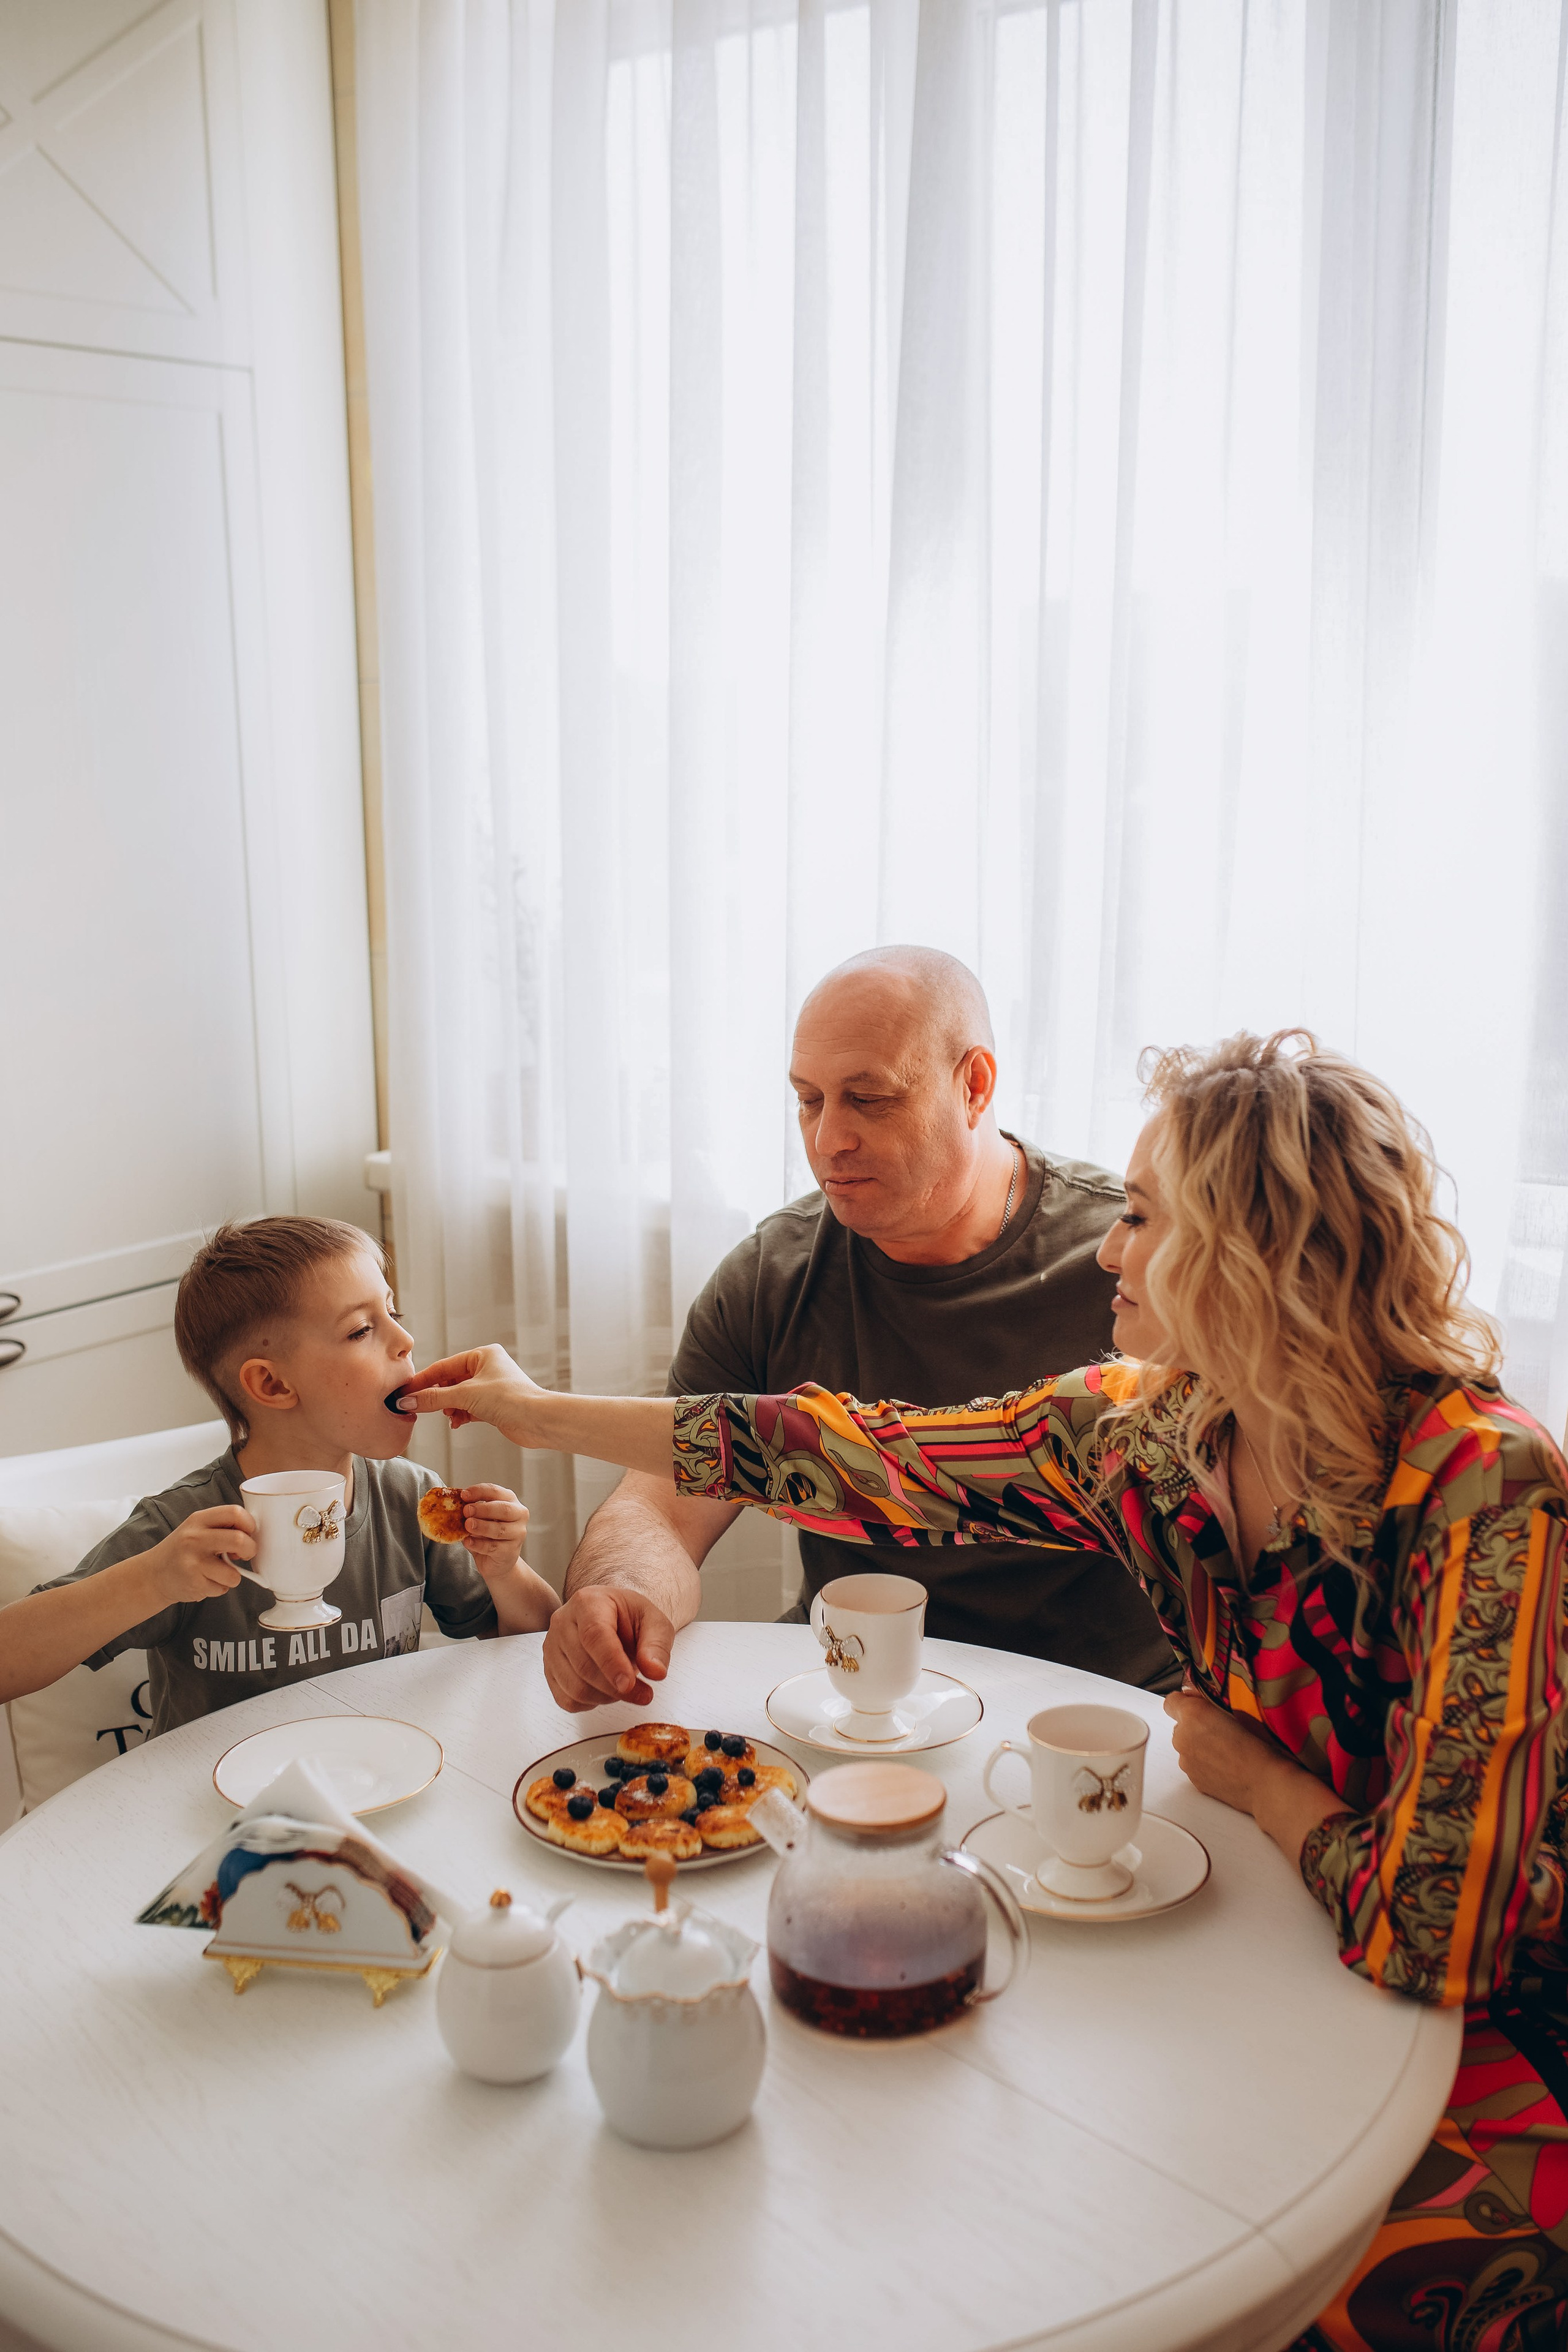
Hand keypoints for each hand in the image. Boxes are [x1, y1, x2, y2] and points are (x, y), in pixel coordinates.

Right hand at [152, 1507, 255, 1604]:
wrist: (152, 1575)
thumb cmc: (182, 1551)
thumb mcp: (197, 1529)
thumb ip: (222, 1527)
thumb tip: (254, 1535)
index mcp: (199, 1519)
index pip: (235, 1513)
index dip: (250, 1524)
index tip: (249, 1533)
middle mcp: (194, 1538)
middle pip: (240, 1540)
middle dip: (251, 1550)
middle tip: (245, 1555)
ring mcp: (193, 1562)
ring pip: (234, 1573)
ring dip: (232, 1576)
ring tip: (217, 1572)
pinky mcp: (193, 1583)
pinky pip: (222, 1588)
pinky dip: (219, 1587)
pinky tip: (204, 1581)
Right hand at [394, 1345, 543, 1439]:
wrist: (538, 1420)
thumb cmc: (510, 1399)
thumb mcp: (465, 1395)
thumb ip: (434, 1398)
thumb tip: (407, 1402)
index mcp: (483, 1355)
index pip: (444, 1366)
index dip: (422, 1380)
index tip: (404, 1392)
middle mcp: (487, 1367)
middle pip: (450, 1382)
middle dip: (438, 1396)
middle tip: (422, 1407)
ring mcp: (491, 1387)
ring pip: (459, 1396)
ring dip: (450, 1407)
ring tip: (449, 1416)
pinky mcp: (494, 1405)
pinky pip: (468, 1408)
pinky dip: (461, 1415)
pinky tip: (457, 1423)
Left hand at [456, 1485, 528, 1579]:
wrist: (497, 1560)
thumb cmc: (488, 1534)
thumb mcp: (481, 1518)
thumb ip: (472, 1511)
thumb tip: (456, 1504)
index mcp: (510, 1501)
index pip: (496, 1491)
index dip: (479, 1491)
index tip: (463, 1495)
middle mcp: (519, 1515)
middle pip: (503, 1509)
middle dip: (483, 1509)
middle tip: (466, 1511)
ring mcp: (518, 1534)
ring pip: (499, 1529)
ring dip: (481, 1526)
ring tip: (467, 1526)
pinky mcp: (511, 1551)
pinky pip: (494, 1547)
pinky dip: (479, 1544)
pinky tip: (468, 1542)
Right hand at [543, 1587, 674, 1709]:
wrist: (613, 1619)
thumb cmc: (630, 1618)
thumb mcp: (654, 1623)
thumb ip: (657, 1645)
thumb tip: (655, 1672)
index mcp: (587, 1602)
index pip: (594, 1635)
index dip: (611, 1663)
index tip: (629, 1684)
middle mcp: (562, 1622)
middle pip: (584, 1665)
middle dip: (616, 1688)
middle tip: (644, 1694)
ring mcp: (552, 1648)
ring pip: (574, 1687)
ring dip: (606, 1697)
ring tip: (625, 1687)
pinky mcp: (550, 1670)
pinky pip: (567, 1700)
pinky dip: (591, 1704)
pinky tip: (606, 1690)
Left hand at [1163, 1683, 1285, 1815]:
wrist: (1265, 1782)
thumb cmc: (1259, 1744)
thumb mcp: (1240, 1709)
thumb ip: (1213, 1701)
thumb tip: (1199, 1697)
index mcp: (1193, 1714)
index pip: (1172, 1701)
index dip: (1186, 1702)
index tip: (1198, 1705)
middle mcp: (1183, 1737)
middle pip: (1181, 1726)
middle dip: (1196, 1726)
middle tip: (1222, 1730)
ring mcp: (1186, 1761)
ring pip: (1188, 1747)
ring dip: (1200, 1746)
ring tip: (1227, 1751)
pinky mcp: (1193, 1780)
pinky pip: (1195, 1765)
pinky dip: (1206, 1764)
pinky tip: (1227, 1766)